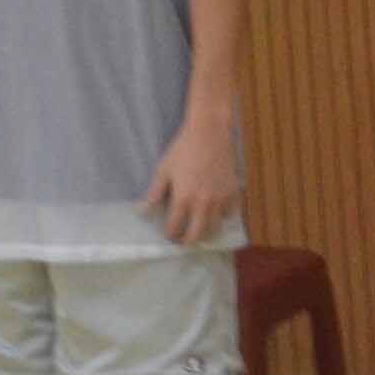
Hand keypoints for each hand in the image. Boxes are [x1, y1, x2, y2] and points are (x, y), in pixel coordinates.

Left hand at [139, 110, 239, 245]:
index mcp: (183, 199)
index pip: (174, 228)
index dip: (169, 234)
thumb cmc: (183, 149)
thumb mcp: (164, 170)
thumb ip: (154, 193)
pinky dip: (222, 216)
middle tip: (183, 240)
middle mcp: (203, 204)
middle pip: (196, 235)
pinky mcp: (233, 193)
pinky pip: (229, 214)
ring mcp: (220, 200)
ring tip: (198, 229)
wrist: (209, 132)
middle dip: (187, 241)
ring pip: (214, 229)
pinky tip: (215, 211)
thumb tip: (141, 211)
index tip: (168, 234)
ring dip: (205, 232)